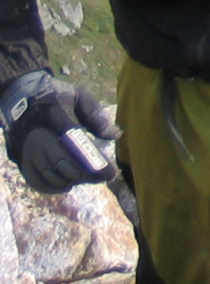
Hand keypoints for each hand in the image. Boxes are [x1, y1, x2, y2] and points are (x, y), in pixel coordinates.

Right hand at [0, 70, 116, 192]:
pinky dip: (53, 187)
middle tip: (105, 176)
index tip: (110, 172)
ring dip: (73, 180)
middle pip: (64, 165)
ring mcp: (28, 151)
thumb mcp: (78, 96)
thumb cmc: (55, 97)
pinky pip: (36, 181)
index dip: (93, 162)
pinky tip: (68, 184)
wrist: (20, 98)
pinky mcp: (21, 160)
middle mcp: (39, 138)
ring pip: (52, 175)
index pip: (75, 146)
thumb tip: (115, 135)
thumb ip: (95, 115)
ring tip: (90, 177)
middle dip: (87, 174)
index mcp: (55, 118)